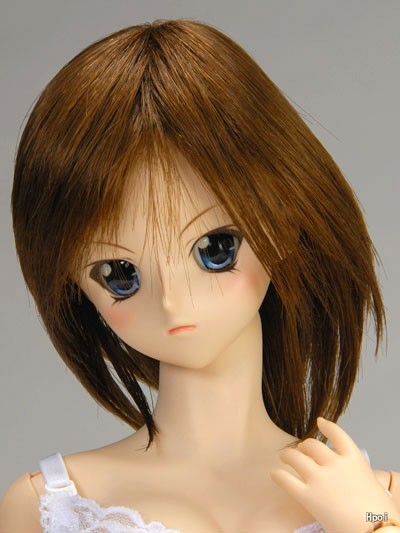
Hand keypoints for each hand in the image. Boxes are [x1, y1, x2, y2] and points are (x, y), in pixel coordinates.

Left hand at [270, 417, 399, 532]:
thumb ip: (356, 474)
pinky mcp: (308, 496)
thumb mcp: (372, 483)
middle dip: (304, 446)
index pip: (337, 434)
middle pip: (312, 445)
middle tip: (301, 450)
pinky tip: (274, 474)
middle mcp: (336, 464)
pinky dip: (278, 475)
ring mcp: (321, 479)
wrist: (378, 532)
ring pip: (295, 458)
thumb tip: (347, 476)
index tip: (319, 422)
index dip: (327, 426)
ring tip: (283, 457)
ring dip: (287, 455)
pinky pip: (286, 480)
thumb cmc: (380, 515)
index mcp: (355, 459)